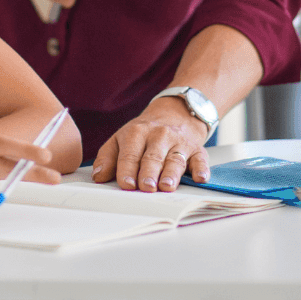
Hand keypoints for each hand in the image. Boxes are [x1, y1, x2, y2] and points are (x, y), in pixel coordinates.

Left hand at [91, 97, 210, 192]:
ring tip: (166, 186)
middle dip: (148, 172)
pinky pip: (200, 159)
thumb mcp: (121, 139)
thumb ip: (107, 157)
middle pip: (152, 157)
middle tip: (145, 187)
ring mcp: (178, 143)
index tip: (126, 184)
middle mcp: (158, 137)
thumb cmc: (144, 133)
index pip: (130, 154)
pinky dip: (201, 169)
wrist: (176, 112)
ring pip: (174, 159)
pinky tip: (200, 177)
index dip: (127, 169)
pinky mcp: (197, 150)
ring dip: (171, 173)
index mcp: (136, 133)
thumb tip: (98, 176)